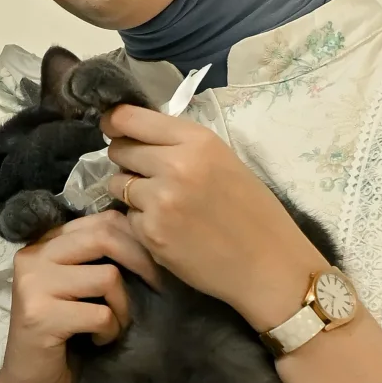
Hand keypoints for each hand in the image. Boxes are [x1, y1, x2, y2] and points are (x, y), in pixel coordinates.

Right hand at [0, 209, 159, 382]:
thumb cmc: (63, 336)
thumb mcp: (77, 288)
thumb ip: (96, 259)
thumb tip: (146, 235)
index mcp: (42, 244)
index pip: (100, 220)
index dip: (136, 238)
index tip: (155, 264)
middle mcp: (32, 257)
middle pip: (104, 237)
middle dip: (141, 262)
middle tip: (157, 287)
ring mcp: (33, 286)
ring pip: (107, 277)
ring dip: (122, 308)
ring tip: (111, 326)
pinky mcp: (41, 317)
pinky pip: (101, 314)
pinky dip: (110, 331)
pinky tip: (96, 342)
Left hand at [102, 103, 320, 330]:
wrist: (269, 265)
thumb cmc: (253, 211)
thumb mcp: (223, 161)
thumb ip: (180, 145)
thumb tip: (137, 136)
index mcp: (197, 140)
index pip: (129, 118)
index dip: (115, 123)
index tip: (112, 128)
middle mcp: (175, 165)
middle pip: (118, 149)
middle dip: (126, 159)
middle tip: (148, 174)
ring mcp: (159, 201)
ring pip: (116, 184)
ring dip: (131, 192)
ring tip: (164, 205)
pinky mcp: (151, 233)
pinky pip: (128, 217)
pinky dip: (142, 222)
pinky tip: (170, 230)